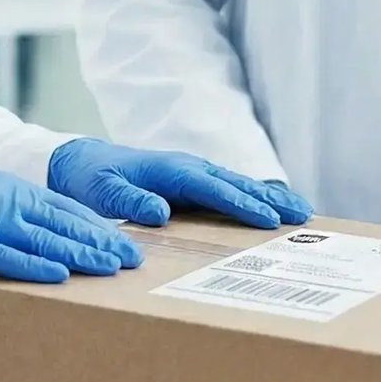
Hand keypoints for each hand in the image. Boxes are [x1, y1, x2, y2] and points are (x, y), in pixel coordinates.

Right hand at [0, 172, 144, 283]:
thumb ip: (13, 222)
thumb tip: (48, 247)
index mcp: (12, 188)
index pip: (66, 208)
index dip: (98, 227)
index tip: (126, 243)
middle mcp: (6, 198)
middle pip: (64, 222)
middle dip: (103, 242)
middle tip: (134, 260)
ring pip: (45, 238)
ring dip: (82, 255)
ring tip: (111, 269)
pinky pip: (10, 256)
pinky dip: (37, 266)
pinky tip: (62, 275)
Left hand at [47, 139, 312, 228]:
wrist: (78, 162)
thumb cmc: (89, 179)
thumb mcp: (101, 192)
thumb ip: (129, 202)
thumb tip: (161, 212)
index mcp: (169, 171)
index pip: (212, 189)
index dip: (241, 204)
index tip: (269, 219)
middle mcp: (186, 168)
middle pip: (235, 183)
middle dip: (270, 198)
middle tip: (302, 216)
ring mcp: (190, 172)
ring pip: (236, 184)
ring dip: (269, 196)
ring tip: (301, 212)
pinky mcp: (190, 182)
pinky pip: (227, 188)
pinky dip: (253, 196)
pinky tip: (272, 208)